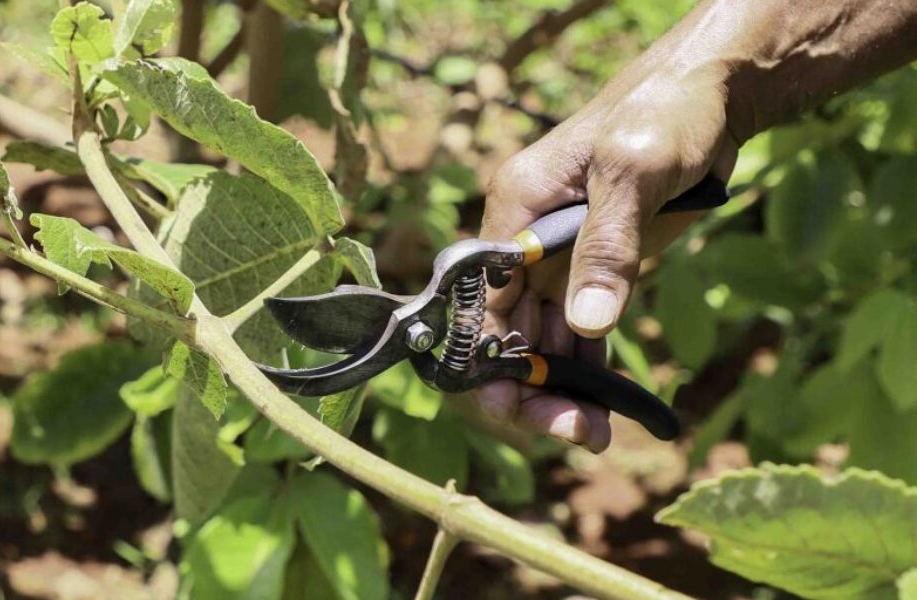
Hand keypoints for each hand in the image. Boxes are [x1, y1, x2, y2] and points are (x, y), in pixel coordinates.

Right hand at [478, 59, 738, 451]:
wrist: (712, 95)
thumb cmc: (664, 113)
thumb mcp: (633, 171)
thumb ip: (608, 246)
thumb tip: (585, 323)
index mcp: (515, 212)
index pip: (479, 298)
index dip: (487, 355)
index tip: (514, 400)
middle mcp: (525, 243)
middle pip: (505, 331)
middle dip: (528, 385)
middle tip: (573, 429)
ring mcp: (560, 260)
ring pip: (541, 341)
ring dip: (561, 389)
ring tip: (594, 435)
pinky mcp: (599, 270)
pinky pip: (581, 333)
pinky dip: (589, 372)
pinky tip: (607, 407)